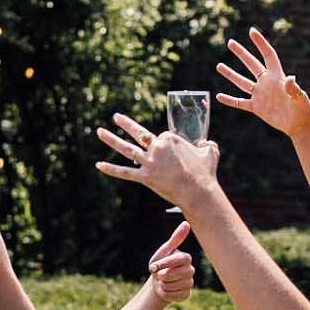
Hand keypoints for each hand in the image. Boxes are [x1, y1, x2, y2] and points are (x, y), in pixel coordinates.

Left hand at [95, 115, 219, 207]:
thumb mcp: (211, 152)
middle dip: (126, 124)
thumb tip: (205, 143)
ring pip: (127, 149)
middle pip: (140, 134)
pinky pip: (125, 173)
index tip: (175, 160)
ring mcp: (150, 162)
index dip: (166, 149)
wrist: (199, 191)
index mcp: (170, 138)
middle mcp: (157, 147)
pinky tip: (98, 165)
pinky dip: (111, 170)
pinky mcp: (145, 177)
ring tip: (99, 131)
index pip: (161, 138)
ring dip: (111, 139)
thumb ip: (208, 144)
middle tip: (116, 117)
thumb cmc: (205, 173)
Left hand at [146, 221, 194, 309]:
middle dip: (161, 275)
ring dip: (162, 285)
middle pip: (171, 274)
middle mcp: (191, 270)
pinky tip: (166, 289)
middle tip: (160, 274)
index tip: (153, 266)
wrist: (158, 281)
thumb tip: (186, 223)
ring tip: (163, 281)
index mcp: (186, 258)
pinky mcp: (186, 295)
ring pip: (170, 286)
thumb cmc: (161, 264)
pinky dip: (165, 293)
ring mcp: (189, 283)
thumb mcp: (165, 250)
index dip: (162, 264)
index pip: (175, 260)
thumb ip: (175, 239)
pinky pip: (172, 296)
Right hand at [216, 28, 309, 141]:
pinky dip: (229, 100)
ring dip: (231, 74)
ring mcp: (260, 95)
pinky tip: (219, 96)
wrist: (299, 126)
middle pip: (251, 64)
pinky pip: (240, 102)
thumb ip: (294, 88)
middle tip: (230, 42)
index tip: (251, 31)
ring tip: (219, 65)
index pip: (268, 55)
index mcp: (277, 77)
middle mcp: (266, 83)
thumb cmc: (303, 110)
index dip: (260, 43)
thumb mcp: (300, 98)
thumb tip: (291, 78)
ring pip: (242, 82)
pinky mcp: (256, 108)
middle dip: (241, 53)